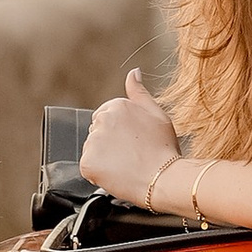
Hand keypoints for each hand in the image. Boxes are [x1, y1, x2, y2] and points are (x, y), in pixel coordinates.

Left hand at [79, 70, 184, 210]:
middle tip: (131, 154)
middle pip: (98, 132)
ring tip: (127, 165)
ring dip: (104, 158)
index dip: (121, 132)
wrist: (164, 179)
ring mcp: (92, 142)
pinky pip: (89, 167)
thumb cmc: (164, 149)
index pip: (106, 117)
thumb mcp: (157, 113)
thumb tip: (133, 72)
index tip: (134, 142)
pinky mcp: (87, 162)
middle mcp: (101, 121)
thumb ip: (139, 92)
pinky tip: (118, 174)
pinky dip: (99, 173)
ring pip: (93, 150)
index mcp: (117, 106)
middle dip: (110, 143)